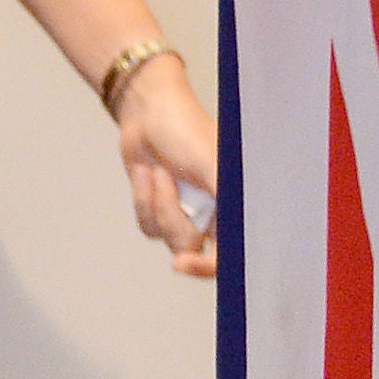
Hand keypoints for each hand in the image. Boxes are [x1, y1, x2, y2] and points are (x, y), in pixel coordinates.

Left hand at [116, 55, 219, 278]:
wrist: (146, 112)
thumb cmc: (185, 129)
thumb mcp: (211, 164)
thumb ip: (227, 201)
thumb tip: (235, 238)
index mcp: (234, 205)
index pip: (229, 254)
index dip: (208, 267)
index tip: (183, 263)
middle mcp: (214, 215)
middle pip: (190, 247)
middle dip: (171, 213)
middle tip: (164, 178)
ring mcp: (187, 214)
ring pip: (165, 236)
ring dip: (155, 202)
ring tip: (162, 170)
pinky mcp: (162, 211)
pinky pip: (148, 225)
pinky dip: (143, 199)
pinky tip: (149, 173)